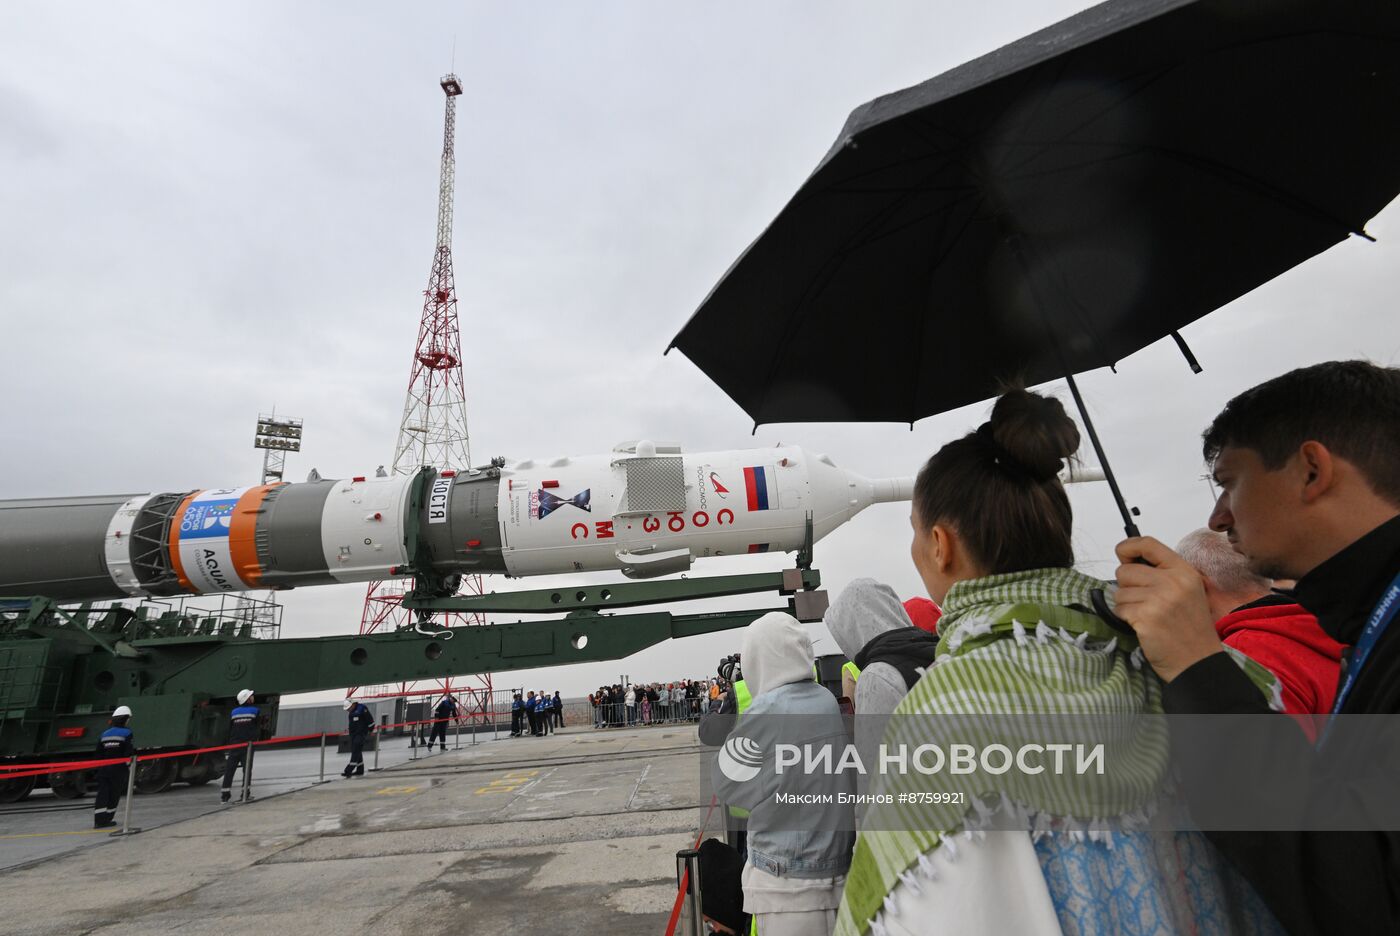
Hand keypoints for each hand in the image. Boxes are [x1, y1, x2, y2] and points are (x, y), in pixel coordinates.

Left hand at [1113, 536, 1223, 682]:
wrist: (1198, 661)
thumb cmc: (1189, 628)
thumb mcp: (1187, 591)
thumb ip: (1163, 573)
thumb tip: (1128, 562)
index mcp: (1184, 572)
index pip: (1148, 544)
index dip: (1128, 547)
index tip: (1122, 554)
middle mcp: (1172, 582)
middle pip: (1125, 570)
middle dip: (1127, 586)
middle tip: (1144, 602)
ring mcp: (1159, 600)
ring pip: (1119, 592)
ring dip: (1127, 605)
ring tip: (1148, 616)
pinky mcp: (1145, 617)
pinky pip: (1119, 609)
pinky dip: (1126, 618)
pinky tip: (1143, 626)